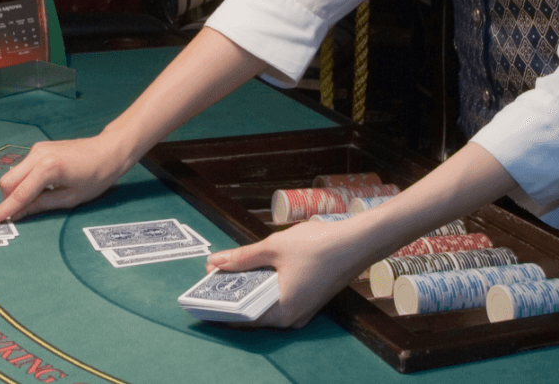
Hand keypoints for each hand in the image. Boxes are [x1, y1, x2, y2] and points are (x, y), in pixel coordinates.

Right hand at [0, 134, 129, 223]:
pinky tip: (42, 187)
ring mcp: (37, 149)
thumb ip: (40, 206)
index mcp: (47, 169)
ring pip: (13, 174)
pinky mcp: (39, 148)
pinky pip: (23, 168)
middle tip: (22, 212)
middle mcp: (37, 155)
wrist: (109, 151)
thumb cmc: (96, 177)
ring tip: (39, 198)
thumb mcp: (70, 198)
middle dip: (8, 200)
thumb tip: (17, 215)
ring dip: (17, 190)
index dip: (1, 211)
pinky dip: (25, 181)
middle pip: (7, 182)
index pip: (18, 195)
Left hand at [205, 220, 368, 328]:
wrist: (358, 241)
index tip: (200, 298)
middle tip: (210, 280)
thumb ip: (242, 257)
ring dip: (248, 289)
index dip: (219, 307)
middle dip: (232, 295)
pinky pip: (280, 297)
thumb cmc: (319, 246)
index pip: (242, 318)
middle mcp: (293, 318)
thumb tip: (215, 262)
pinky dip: (265, 286)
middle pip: (254, 311)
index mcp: (282, 311)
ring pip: (267, 303)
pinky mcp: (309, 300)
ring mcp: (302, 310)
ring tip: (226, 272)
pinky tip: (253, 269)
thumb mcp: (273, 248)